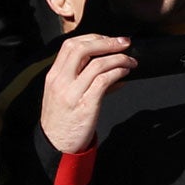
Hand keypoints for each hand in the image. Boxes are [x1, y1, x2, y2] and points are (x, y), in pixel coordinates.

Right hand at [40, 34, 136, 154]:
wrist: (57, 146)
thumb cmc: (63, 120)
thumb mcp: (65, 95)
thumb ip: (84, 79)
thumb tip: (114, 70)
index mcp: (54, 76)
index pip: (70, 46)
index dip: (93, 38)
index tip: (109, 39)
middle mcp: (61, 82)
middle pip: (82, 49)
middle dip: (107, 42)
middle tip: (124, 43)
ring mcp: (72, 93)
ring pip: (97, 64)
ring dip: (119, 59)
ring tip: (131, 61)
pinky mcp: (86, 105)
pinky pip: (103, 81)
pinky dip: (117, 73)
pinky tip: (125, 74)